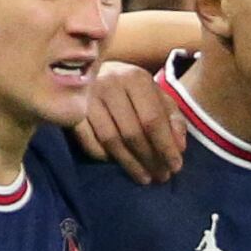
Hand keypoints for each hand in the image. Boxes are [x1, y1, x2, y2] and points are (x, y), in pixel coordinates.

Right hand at [75, 62, 186, 181]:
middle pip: (132, 132)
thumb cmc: (132, 90)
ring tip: (144, 177)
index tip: (175, 167)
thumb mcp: (157, 97)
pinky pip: (89, 142)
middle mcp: (110, 84)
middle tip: (161, 177)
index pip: (153, 120)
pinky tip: (117, 164)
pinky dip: (104, 156)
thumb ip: (173, 119)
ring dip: (129, 163)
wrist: (94, 73)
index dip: (165, 147)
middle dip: (149, 159)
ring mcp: (87, 97)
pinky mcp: (71, 111)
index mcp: (135, 78)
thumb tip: (179, 147)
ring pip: (111, 140)